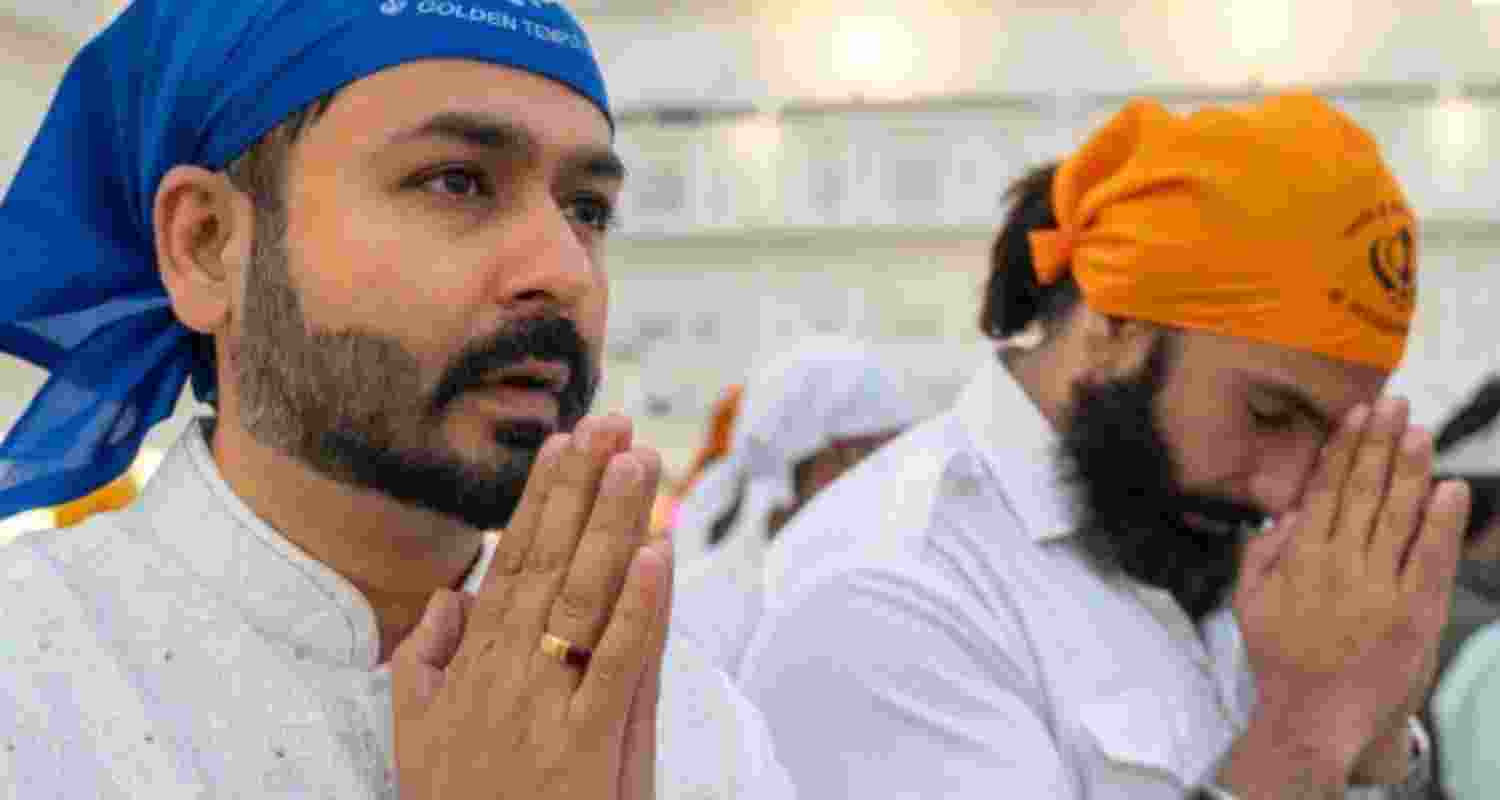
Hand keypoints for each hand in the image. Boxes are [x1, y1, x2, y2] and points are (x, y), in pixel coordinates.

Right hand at [391, 415, 670, 799]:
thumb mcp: (418, 735)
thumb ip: (428, 663)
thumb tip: (448, 596)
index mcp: (474, 665)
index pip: (513, 562)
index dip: (542, 500)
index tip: (565, 444)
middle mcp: (507, 672)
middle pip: (550, 562)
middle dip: (583, 489)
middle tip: (613, 424)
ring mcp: (545, 706)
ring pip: (583, 597)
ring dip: (613, 524)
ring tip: (639, 462)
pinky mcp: (585, 746)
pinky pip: (618, 664)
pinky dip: (639, 608)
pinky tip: (658, 555)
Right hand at [1229, 398, 1467, 785]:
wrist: (1313, 715)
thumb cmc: (1280, 659)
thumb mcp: (1249, 603)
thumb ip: (1261, 554)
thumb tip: (1288, 513)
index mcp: (1300, 557)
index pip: (1326, 489)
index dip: (1344, 449)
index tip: (1357, 415)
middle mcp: (1337, 564)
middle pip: (1364, 491)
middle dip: (1380, 443)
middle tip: (1395, 404)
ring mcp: (1376, 587)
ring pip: (1397, 515)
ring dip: (1410, 469)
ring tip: (1421, 432)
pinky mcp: (1412, 613)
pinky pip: (1428, 559)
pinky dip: (1441, 522)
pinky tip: (1450, 489)